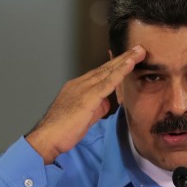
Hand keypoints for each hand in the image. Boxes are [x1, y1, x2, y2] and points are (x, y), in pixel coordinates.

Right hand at [26, 45, 145, 163]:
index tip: (127, 58)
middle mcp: (79, 84)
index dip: (114, 66)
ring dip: (125, 60)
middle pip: (105, 68)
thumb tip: (106, 102)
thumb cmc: (62, 131)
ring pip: (108, 72)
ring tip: (139, 52)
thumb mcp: (83, 116)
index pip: (99, 74)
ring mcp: (83, 89)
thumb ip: (96, 107)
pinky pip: (108, 82)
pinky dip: (120, 72)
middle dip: (122, 58)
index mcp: (77, 87)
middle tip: (138, 49)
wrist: (47, 137)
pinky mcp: (88, 97)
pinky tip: (130, 64)